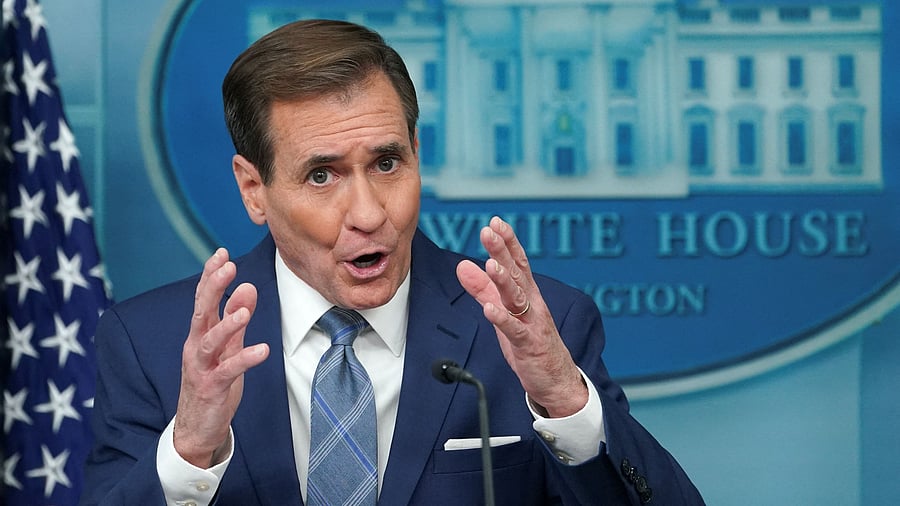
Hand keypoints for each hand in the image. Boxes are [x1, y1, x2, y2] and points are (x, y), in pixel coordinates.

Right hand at [173, 248, 269, 467]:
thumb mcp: (228, 345)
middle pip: (201, 311)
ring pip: (210, 341)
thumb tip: (247, 286)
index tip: (222, 252)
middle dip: (213, 287)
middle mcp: (196, 346)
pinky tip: (263, 350)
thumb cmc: (213, 382)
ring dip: (227, 323)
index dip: (211, 275)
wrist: (197, 427)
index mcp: (200, 333)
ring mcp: (202, 367)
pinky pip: (228, 371)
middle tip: (227, 266)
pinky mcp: (212, 387)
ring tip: (244, 311)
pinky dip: (245, 359)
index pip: (203, 298)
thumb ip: (237, 317)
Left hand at [456, 217, 586, 417]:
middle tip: (489, 231)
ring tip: (491, 263)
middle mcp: (533, 304)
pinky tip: (490, 308)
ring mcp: (532, 323)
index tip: (495, 222)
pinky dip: (502, 319)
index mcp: (528, 294)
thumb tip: (463, 266)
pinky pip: (514, 330)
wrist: (556, 379)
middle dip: (502, 251)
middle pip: (517, 273)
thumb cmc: (529, 342)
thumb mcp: (503, 311)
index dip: (507, 242)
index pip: (518, 262)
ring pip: (517, 298)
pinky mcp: (528, 345)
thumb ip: (484, 289)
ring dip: (503, 280)